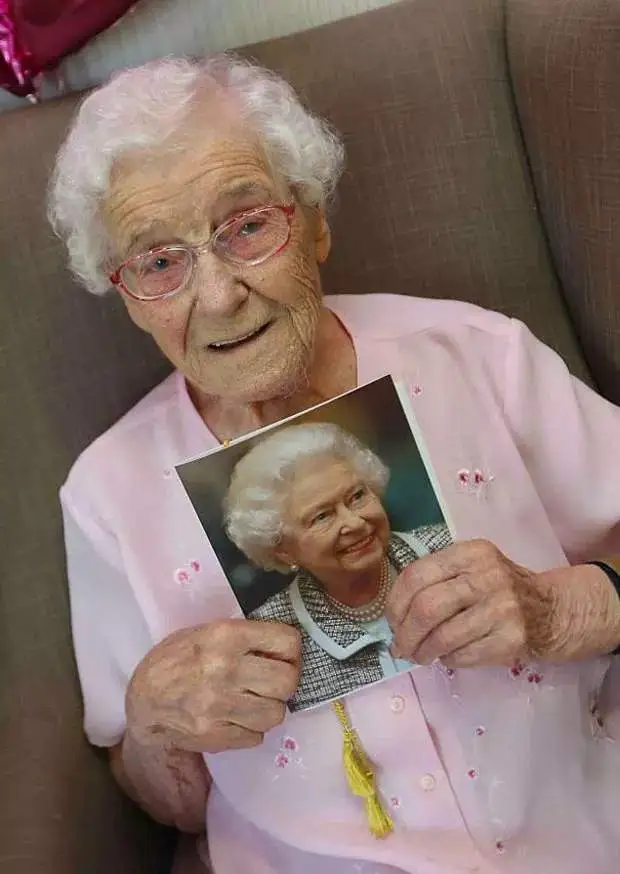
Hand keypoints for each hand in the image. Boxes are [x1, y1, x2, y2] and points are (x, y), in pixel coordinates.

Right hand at [126, 619, 300, 752]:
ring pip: (276, 713)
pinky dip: (253, 728)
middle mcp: (226, 670)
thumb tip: (285, 647)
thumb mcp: (206, 632)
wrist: (143, 701)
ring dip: (271, 707)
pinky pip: (256, 736)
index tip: (284, 653)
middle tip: (274, 680)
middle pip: (287, 681)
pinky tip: (239, 717)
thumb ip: (244, 637)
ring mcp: (220, 707)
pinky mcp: (216, 737)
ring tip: (256, 701)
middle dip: (286, 680)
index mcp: (225, 637)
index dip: (291, 648)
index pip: (285, 640)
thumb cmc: (176, 659)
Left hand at [386, 539, 619, 666]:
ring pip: (443, 636)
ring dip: (422, 651)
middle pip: (427, 608)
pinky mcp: (512, 638)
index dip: (395, 602)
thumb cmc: (499, 588)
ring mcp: (502, 607)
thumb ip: (437, 580)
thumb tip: (395, 614)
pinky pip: (463, 655)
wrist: (551, 609)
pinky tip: (447, 656)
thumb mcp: (472, 567)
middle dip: (405, 633)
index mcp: (470, 553)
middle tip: (399, 647)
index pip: (417, 575)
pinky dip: (447, 659)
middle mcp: (487, 576)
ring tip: (418, 656)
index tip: (391, 621)